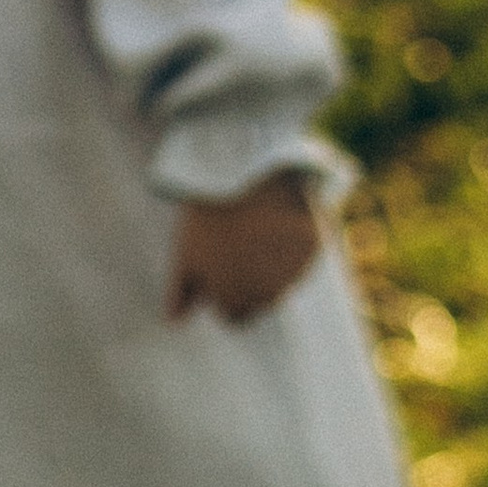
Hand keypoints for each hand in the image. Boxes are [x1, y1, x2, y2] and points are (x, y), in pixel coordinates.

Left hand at [167, 171, 322, 326]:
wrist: (244, 165)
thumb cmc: (208, 210)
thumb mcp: (186, 251)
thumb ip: (180, 292)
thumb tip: (173, 321)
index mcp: (234, 299)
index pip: (231, 315)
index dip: (221, 290)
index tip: (216, 262)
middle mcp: (267, 294)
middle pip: (258, 301)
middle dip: (248, 282)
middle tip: (236, 245)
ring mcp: (294, 271)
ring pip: (282, 282)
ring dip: (271, 265)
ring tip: (254, 227)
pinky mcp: (314, 245)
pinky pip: (304, 256)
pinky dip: (292, 244)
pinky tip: (276, 219)